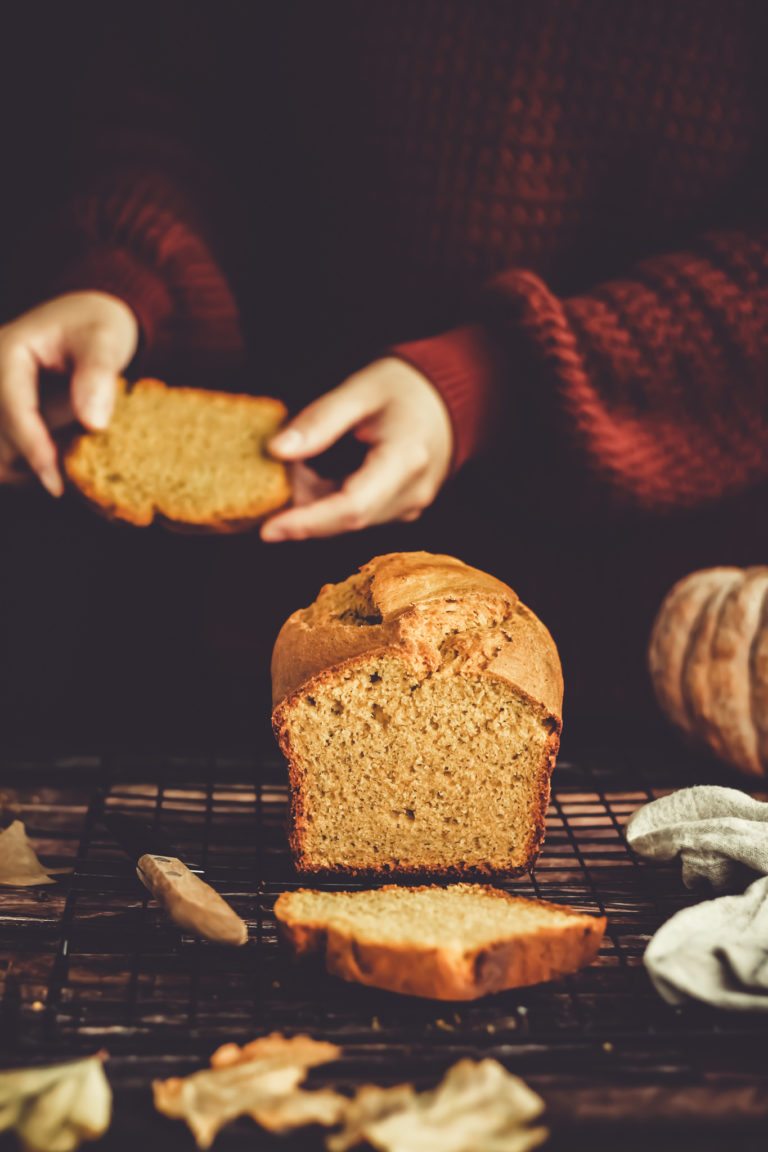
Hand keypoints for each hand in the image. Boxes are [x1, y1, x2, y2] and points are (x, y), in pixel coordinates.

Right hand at [0, 292, 138, 494]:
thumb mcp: (105, 340)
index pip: (11, 408)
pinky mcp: (0, 413)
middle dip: (31, 460)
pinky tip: (56, 462)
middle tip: (75, 474)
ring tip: (66, 468)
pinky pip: (3, 452)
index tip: (55, 481)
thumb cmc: (97, 325)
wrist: (88, 319)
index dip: (32, 447)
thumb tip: (93, 422)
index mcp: (5, 353)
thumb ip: (98, 374)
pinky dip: (25, 465)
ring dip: (25, 468)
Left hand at [261, 357, 452, 540]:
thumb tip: (277, 450)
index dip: (308, 522)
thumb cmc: (406, 388)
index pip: (352, 507)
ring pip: (348, 521)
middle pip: (346, 520)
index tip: (268, 529)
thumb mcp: (360, 390)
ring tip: (301, 462)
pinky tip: (318, 470)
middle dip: (303, 506)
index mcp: (405, 460)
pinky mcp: (401, 508)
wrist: (449, 396)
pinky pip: (357, 514)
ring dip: (315, 501)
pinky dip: (329, 498)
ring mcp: (409, 505)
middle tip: (277, 472)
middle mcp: (411, 493)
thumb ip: (320, 419)